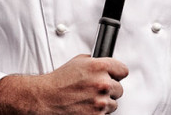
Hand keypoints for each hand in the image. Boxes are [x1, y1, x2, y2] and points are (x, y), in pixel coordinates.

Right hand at [0, 54, 128, 113]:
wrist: (47, 97)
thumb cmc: (60, 80)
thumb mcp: (79, 61)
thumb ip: (96, 61)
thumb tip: (105, 64)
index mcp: (100, 66)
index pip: (123, 70)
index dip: (118, 73)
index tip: (115, 75)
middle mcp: (103, 83)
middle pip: (120, 88)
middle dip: (110, 88)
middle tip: (97, 87)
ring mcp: (100, 101)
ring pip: (114, 103)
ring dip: (104, 101)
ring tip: (90, 97)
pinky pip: (106, 114)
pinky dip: (99, 111)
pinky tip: (88, 105)